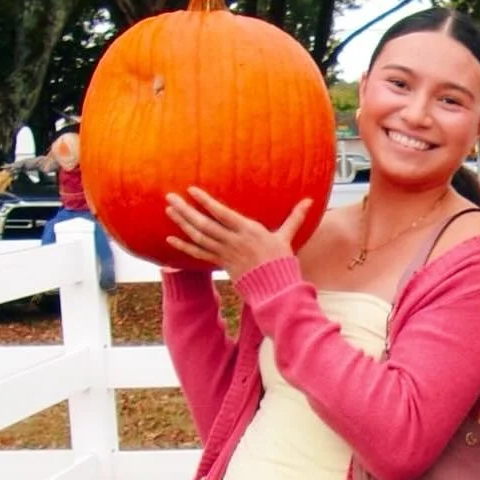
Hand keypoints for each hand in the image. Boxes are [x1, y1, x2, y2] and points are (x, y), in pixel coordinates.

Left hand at [165, 187, 311, 276]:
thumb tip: (310, 201)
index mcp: (248, 230)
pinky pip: (199, 254)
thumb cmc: (282, 261)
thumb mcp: (287, 236)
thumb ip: (295, 217)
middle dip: (185, 209)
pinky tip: (171, 239)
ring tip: (169, 210)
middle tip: (170, 197)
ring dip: (182, 223)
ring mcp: (225, 253)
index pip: (222, 213)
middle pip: (204, 224)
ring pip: (199, 237)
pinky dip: (184, 246)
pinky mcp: (222, 264)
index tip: (191, 190)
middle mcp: (233, 241)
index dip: (206, 202)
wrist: (276, 289)